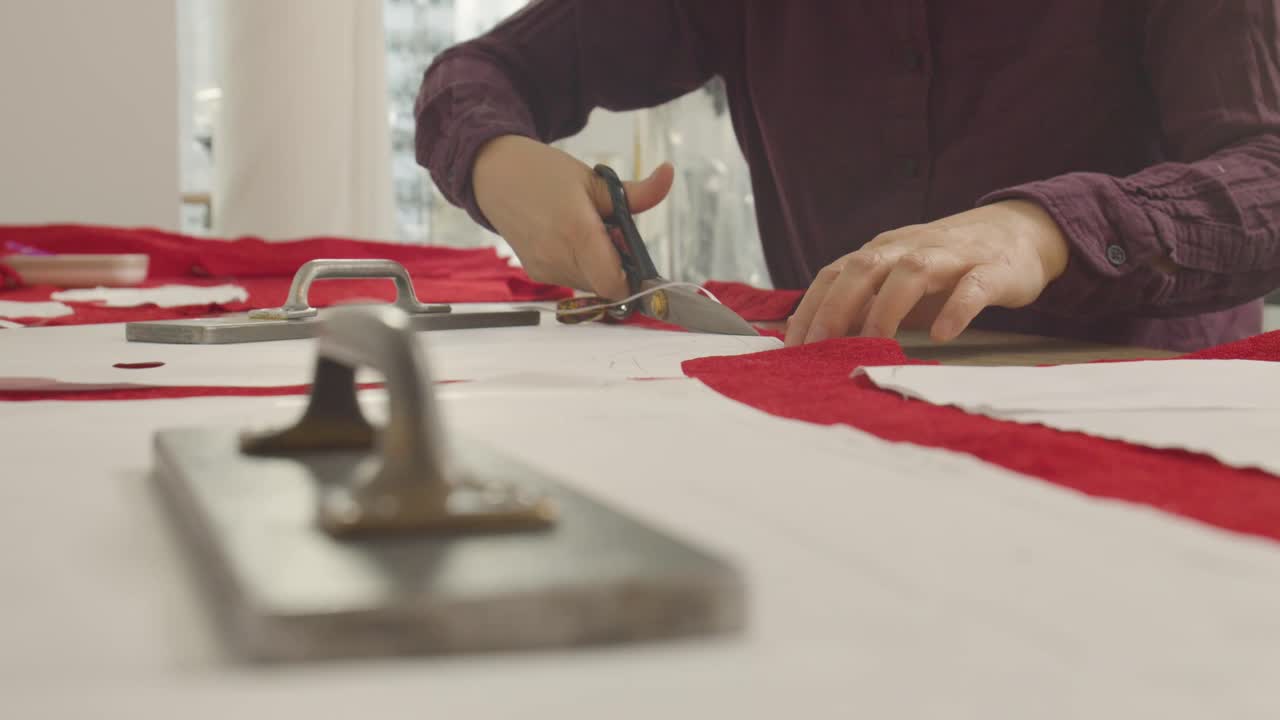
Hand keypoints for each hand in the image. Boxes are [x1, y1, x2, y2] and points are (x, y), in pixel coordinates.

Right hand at [473, 135, 673, 299]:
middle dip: (617, 266)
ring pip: (590, 284)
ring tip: (586, 232)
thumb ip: (638, 192)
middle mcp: (558, 256)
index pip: (616, 284)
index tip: (635, 256)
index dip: (633, 277)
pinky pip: (572, 279)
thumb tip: (669, 175)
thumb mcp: (596, 179)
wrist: (494, 176)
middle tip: (609, 232)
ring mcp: (544, 268)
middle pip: (607, 285)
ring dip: (598, 266)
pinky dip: (580, 266)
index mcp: (578, 231)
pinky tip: (568, 238)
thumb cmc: (544, 174)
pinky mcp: (536, 272)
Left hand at [784, 200, 1069, 345]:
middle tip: (818, 346)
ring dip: (887, 308)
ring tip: (873, 344)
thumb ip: (860, 304)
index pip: (836, 273)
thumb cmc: (949, 267)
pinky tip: (942, 335)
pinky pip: (972, 287)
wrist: (1022, 232)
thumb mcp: (898, 283)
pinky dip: (956, 309)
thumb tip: (810, 334)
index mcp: (884, 252)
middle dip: (836, 307)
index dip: (811, 307)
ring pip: (912, 272)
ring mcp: (953, 257)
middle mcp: (911, 248)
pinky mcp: (993, 270)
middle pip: (865, 268)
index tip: (791, 345)